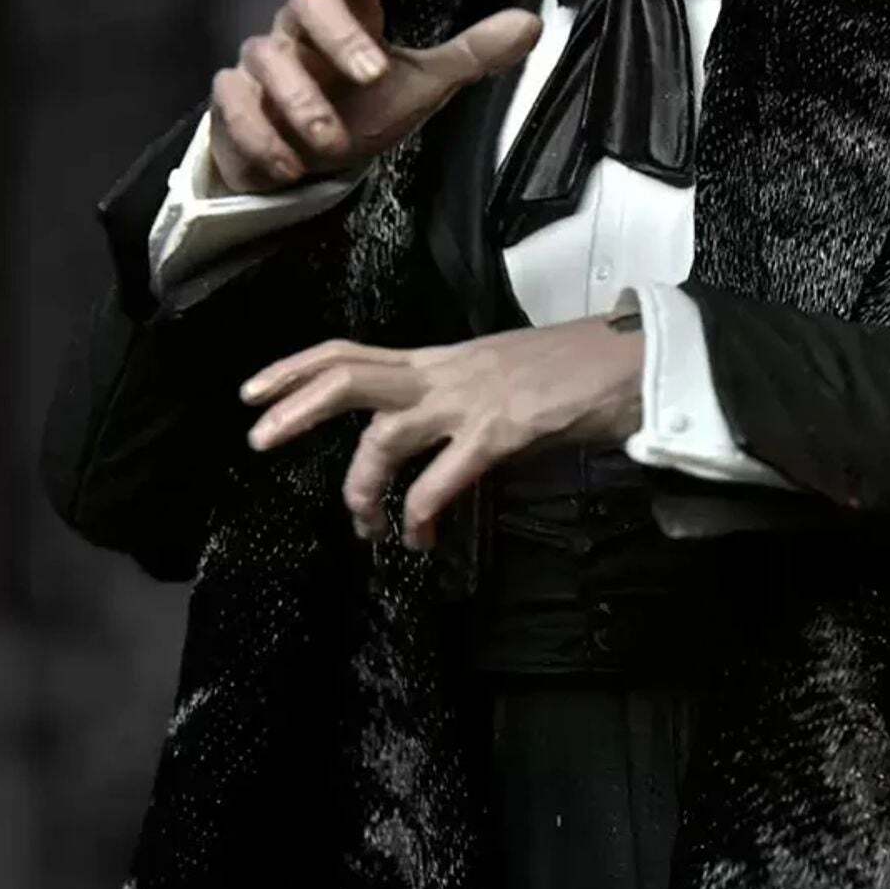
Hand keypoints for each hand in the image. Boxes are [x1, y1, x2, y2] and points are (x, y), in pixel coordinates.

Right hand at [208, 0, 541, 193]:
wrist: (301, 164)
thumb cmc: (361, 109)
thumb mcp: (422, 85)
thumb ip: (470, 55)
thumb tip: (532, 23)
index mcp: (349, 18)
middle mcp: (300, 31)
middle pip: (307, 2)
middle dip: (339, 38)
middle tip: (373, 75)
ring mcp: (262, 63)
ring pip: (267, 59)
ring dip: (302, 103)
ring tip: (331, 142)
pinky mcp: (232, 100)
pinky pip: (235, 106)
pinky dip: (262, 136)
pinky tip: (288, 163)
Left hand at [239, 311, 646, 547]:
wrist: (635, 358)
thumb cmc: (580, 371)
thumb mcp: (504, 379)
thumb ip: (463, 405)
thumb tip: (439, 445)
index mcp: (443, 361)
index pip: (352, 352)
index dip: (296, 368)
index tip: (254, 392)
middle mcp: (446, 374)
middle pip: (349, 376)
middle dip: (295, 408)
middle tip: (258, 440)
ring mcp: (471, 400)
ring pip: (385, 433)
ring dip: (359, 482)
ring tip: (360, 522)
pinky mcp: (502, 430)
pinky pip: (442, 476)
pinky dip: (422, 511)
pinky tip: (420, 536)